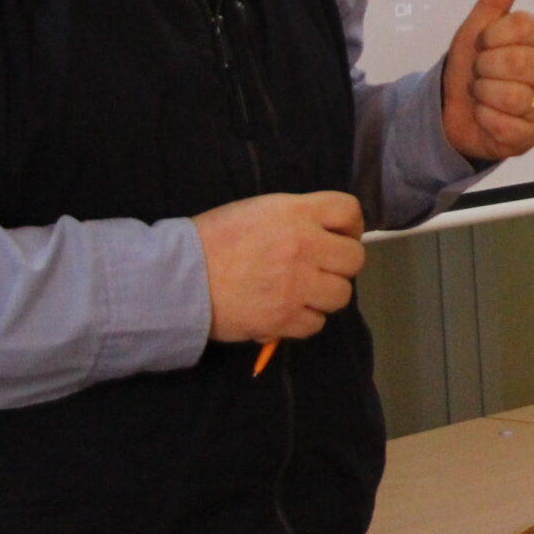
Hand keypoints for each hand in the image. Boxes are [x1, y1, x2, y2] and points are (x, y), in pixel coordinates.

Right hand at [196, 191, 365, 343]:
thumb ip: (295, 219)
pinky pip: (317, 323)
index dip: (350, 225)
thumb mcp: (258, 211)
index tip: (340, 235)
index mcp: (295, 212)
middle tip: (319, 269)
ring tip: (301, 292)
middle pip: (354, 259)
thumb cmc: (212, 239)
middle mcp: (304, 246)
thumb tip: (325, 235)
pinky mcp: (285, 318)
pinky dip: (304, 320)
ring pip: (342, 294)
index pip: (349, 210)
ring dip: (325, 295)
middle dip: (340, 264)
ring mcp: (298, 285)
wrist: (179, 278)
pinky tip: (285, 311)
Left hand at [440, 0, 533, 161]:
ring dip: (482, 95)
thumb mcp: (481, 24)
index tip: (485, 44)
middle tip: (483, 72)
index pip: (519, 27)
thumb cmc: (475, 65)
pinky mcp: (532, 136)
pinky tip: (487, 117)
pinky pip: (501, 123)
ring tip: (485, 95)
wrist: (455, 111)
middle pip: (514, 62)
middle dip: (484, 68)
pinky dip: (484, 119)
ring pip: (507, 95)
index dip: (491, 35)